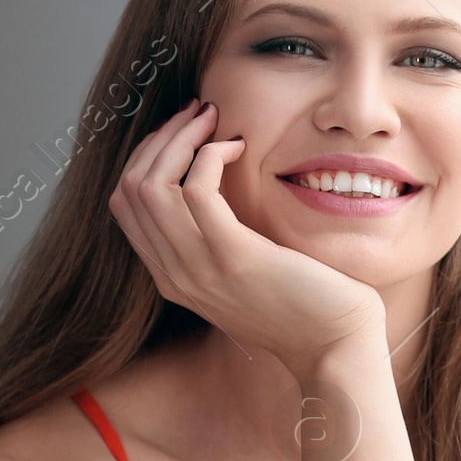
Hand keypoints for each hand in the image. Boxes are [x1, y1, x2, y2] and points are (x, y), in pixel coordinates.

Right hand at [109, 99, 383, 374]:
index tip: (182, 132)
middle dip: (160, 138)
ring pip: (153, 185)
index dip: (147, 157)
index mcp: (172, 277)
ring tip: (211, 118)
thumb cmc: (304, 304)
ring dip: (180, 138)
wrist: (335, 346)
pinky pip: (197, 191)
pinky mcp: (234, 257)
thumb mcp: (243, 274)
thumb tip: (213, 187)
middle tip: (197, 113)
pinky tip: (236, 147)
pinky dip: (210, 156)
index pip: (125, 205)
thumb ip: (217, 243)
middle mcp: (175, 275)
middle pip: (131, 189)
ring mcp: (199, 269)